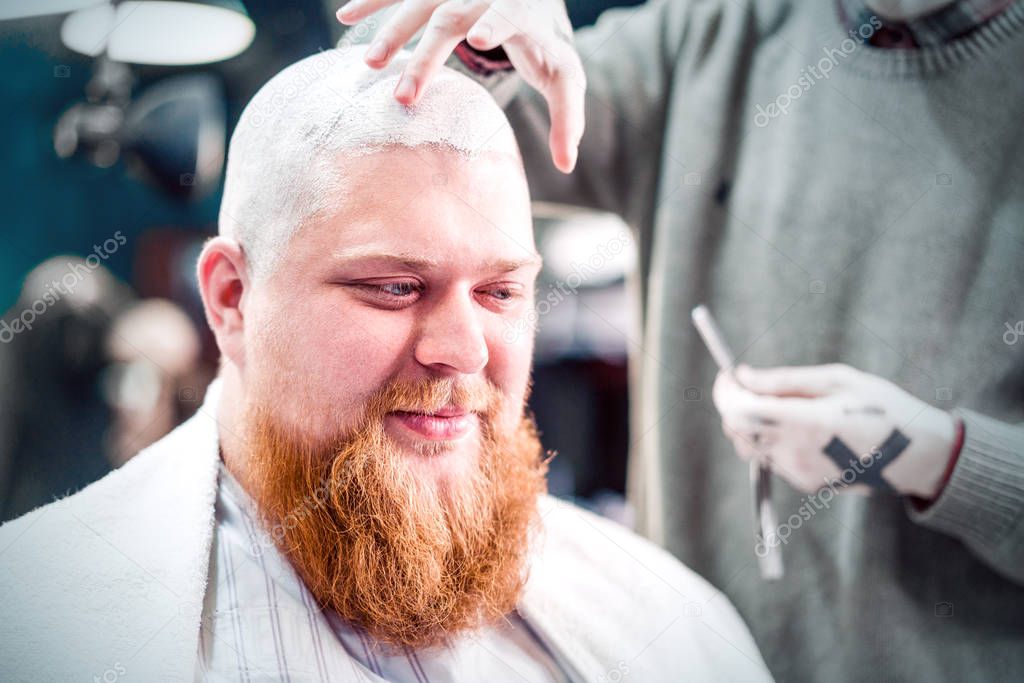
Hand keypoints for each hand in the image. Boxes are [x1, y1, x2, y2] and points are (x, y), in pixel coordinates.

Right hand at [336, 0, 584, 172]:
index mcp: (522, 11)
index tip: (478, 38)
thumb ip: (567, 119)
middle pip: (453, 16)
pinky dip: (373, 3)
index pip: (510, 13)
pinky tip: (345, 18)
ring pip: (421, 3)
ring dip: (394, 31)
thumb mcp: (565, 78)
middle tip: (404, 96)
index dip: (495, 23)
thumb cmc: (546, 44)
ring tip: (370, 64)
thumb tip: (567, 166)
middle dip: (427, 55)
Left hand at [712, 363, 956, 498]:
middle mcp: (798, 453)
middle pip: (737, 430)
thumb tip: (743, 376)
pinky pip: (772, 457)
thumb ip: (783, 381)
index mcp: (807, 423)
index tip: (728, 376)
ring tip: (787, 404)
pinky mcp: (806, 483)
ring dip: (753, 422)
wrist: (918, 455)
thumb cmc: (880, 407)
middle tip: (751, 385)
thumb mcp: (836, 380)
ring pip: (751, 445)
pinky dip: (772, 438)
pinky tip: (801, 425)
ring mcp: (800, 473)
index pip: (740, 412)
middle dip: (735, 405)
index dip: (726, 392)